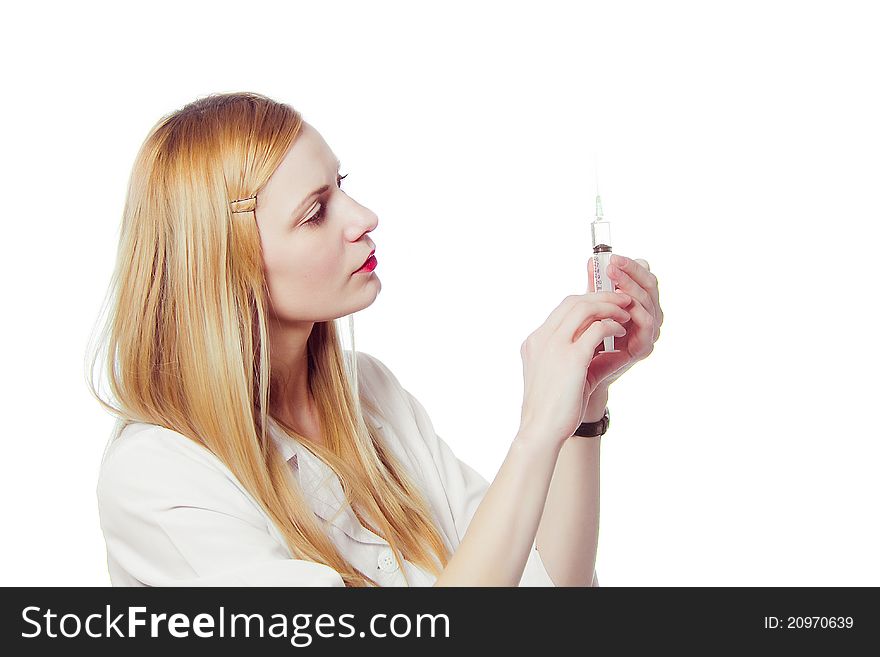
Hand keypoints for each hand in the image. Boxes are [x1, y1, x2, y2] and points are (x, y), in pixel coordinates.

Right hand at [519, 290, 631, 448]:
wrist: (540, 431)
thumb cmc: (552, 408)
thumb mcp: (559, 375)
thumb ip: (577, 355)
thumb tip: (608, 346)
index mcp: (535, 341)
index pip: (563, 308)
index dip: (588, 301)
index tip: (607, 305)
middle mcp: (542, 338)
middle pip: (573, 301)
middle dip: (602, 297)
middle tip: (623, 300)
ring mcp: (555, 346)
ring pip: (585, 308)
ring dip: (609, 307)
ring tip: (626, 314)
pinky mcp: (571, 358)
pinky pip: (597, 329)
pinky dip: (612, 326)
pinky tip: (622, 333)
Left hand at [584, 254, 662, 392]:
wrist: (580, 372)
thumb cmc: (586, 338)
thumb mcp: (592, 306)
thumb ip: (596, 286)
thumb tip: (592, 261)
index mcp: (638, 302)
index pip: (643, 277)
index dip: (630, 265)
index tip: (611, 257)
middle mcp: (648, 314)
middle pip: (650, 285)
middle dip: (630, 272)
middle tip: (612, 264)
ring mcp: (649, 331)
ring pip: (648, 301)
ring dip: (631, 287)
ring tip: (613, 278)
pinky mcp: (644, 346)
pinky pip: (646, 323)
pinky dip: (635, 310)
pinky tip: (621, 302)